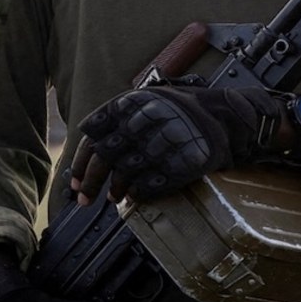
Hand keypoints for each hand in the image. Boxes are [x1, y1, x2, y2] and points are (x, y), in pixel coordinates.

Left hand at [70, 84, 287, 203]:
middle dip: (91, 182)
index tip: (75, 182)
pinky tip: (135, 197)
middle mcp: (144, 121)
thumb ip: (117, 118)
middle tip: (84, 200)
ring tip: (114, 198)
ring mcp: (163, 143)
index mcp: (132, 103)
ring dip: (116, 189)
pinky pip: (151, 184)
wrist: (225, 115)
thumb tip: (88, 139)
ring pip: (126, 172)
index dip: (81, 163)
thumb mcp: (147, 101)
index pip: (93, 135)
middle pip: (105, 157)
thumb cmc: (182, 110)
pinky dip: (139, 194)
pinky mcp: (180, 163)